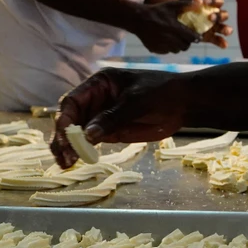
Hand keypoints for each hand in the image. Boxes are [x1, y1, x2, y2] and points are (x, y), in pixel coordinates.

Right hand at [50, 68, 187, 167]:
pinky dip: (81, 152)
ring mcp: (100, 117)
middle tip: (64, 156)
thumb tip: (87, 135)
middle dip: (63, 137)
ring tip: (66, 164)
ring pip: (76, 133)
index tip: (64, 137)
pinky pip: (89, 142)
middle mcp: (95, 100)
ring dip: (68, 148)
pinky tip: (75, 161)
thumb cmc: (161, 92)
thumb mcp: (137, 101)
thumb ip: (112, 117)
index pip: (73, 101)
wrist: (184, 104)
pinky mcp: (109, 131)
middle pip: (70, 119)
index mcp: (99, 84)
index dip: (65, 119)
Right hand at [132, 0, 200, 53]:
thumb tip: (200, 3)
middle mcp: (169, 39)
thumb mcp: (172, 5)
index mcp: (175, 28)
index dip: (196, 37)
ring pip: (176, 50)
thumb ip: (186, 4)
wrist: (139, 19)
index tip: (198, 36)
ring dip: (178, 46)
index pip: (191, 38)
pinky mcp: (155, 49)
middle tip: (186, 37)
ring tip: (177, 38)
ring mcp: (162, 45)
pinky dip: (168, 48)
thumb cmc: (157, 11)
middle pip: (185, 46)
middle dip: (187, 42)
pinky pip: (166, 52)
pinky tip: (167, 40)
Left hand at [181, 0, 231, 48]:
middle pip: (224, 15)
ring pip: (224, 27)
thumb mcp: (183, 0)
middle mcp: (215, 15)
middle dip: (219, 16)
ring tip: (225, 31)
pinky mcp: (210, 37)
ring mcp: (213, 27)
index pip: (218, 1)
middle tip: (210, 17)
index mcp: (211, 5)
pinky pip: (218, 40)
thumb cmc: (181, 8)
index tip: (205, 2)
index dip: (215, 1)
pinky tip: (224, 45)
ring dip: (226, 29)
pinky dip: (222, 42)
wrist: (173, 21)